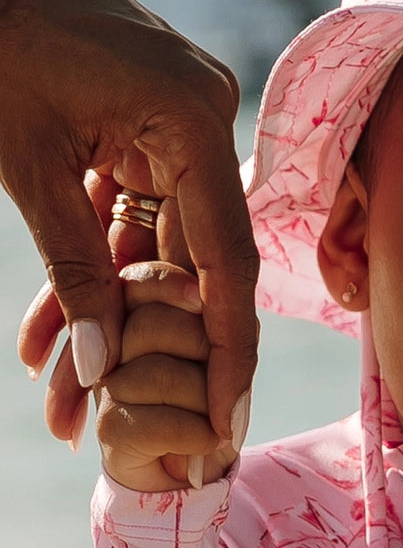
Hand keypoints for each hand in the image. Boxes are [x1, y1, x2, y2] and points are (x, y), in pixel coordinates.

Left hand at [0, 0, 258, 445]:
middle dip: (151, 349)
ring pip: (153, 247)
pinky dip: (92, 266)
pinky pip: (128, 214)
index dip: (228, 351)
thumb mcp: (29, 166)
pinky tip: (52, 332)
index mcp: (192, 121)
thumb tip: (99, 370)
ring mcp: (178, 124)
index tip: (225, 421)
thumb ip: (73, 269)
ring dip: (108, 315)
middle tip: (136, 426)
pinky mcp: (146, 127)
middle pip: (190, 263)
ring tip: (64, 393)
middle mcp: (204, 122)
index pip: (225, 261)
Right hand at [96, 262, 236, 492]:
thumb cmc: (213, 401)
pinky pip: (162, 423)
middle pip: (152, 327)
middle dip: (206, 356)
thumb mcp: (224, 350)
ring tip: (212, 418)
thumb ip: (215, 320)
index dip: (170, 286)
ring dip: (207, 404)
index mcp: (138, 312)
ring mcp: (104, 386)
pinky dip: (201, 436)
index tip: (201, 299)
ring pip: (159, 376)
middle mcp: (111, 344)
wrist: (193, 470)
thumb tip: (205, 300)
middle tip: (219, 384)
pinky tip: (203, 442)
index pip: (141, 281)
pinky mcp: (107, 428)